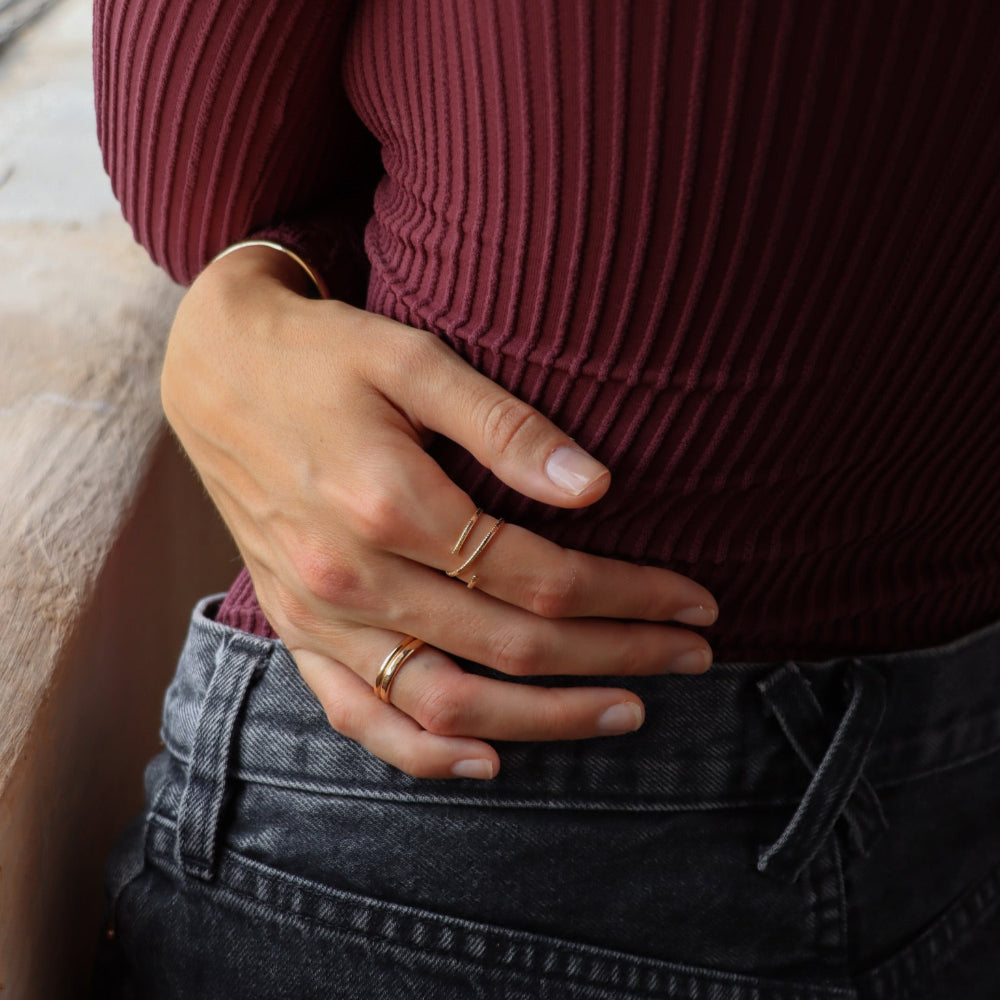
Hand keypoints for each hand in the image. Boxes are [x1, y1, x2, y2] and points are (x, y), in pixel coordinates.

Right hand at [162, 245, 717, 778]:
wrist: (216, 371)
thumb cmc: (324, 355)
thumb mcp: (414, 359)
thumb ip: (504, 425)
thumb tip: (597, 486)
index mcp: (389, 503)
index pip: (541, 574)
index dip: (630, 594)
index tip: (694, 600)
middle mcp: (352, 576)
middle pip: (511, 645)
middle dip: (616, 656)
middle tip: (691, 656)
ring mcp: (319, 615)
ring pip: (446, 702)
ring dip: (544, 720)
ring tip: (626, 712)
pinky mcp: (297, 630)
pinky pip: (358, 716)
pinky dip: (423, 753)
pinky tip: (488, 763)